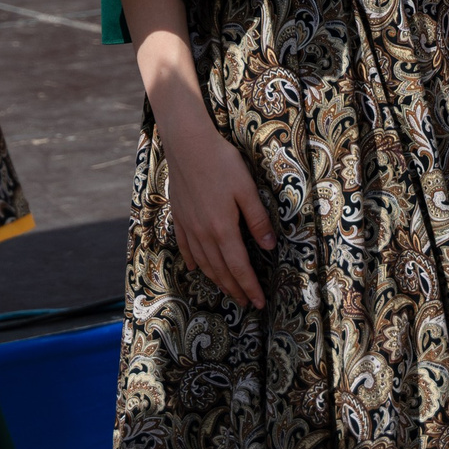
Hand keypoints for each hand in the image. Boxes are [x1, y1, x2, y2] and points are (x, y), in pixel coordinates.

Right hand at [156, 108, 274, 309]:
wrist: (188, 145)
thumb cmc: (222, 163)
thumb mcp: (247, 189)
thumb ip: (258, 219)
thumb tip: (269, 247)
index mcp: (223, 229)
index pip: (239, 267)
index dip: (249, 286)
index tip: (259, 302)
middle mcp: (204, 234)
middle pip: (221, 270)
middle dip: (235, 289)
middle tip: (247, 303)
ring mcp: (189, 227)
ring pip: (203, 263)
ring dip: (217, 280)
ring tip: (228, 291)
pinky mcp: (179, 217)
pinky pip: (186, 248)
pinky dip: (194, 262)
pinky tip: (196, 268)